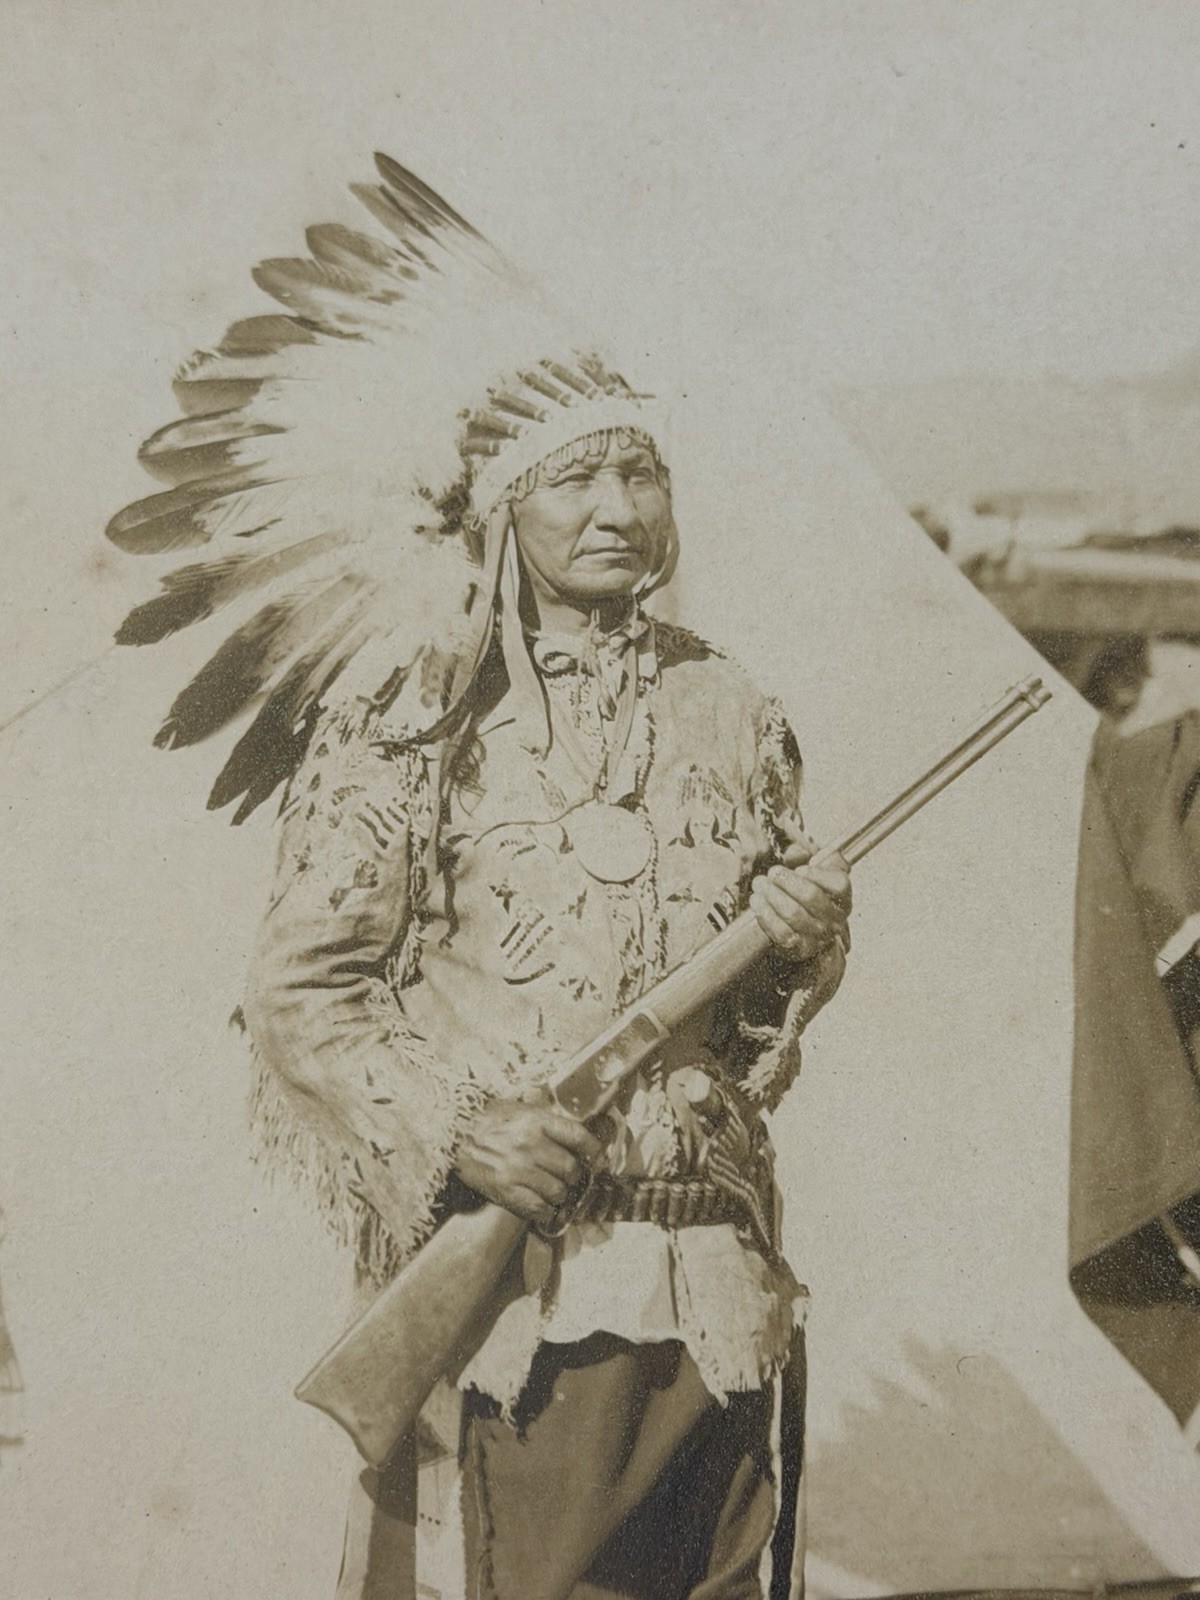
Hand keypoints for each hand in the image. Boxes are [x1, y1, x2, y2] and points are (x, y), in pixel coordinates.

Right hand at [453, 1092, 602, 1224]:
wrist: (450, 1132)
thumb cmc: (487, 1118)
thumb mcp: (519, 1108)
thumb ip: (546, 1119)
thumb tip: (575, 1135)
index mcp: (536, 1121)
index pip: (578, 1137)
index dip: (594, 1151)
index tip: (598, 1159)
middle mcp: (530, 1145)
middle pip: (571, 1169)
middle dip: (575, 1176)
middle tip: (570, 1177)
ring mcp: (518, 1169)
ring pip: (558, 1192)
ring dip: (561, 1195)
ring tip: (555, 1192)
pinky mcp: (504, 1190)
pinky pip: (538, 1208)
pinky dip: (546, 1211)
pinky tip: (544, 1207)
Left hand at [750, 843, 850, 963]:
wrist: (801, 932)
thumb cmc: (806, 898)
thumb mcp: (812, 874)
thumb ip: (807, 858)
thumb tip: (794, 851)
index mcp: (843, 899)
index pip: (839, 884)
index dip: (818, 874)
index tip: (800, 869)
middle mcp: (835, 920)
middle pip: (812, 896)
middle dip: (788, 881)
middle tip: (773, 872)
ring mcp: (818, 937)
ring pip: (794, 914)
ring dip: (773, 895)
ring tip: (760, 884)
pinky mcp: (799, 949)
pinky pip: (782, 933)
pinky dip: (767, 916)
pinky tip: (757, 903)